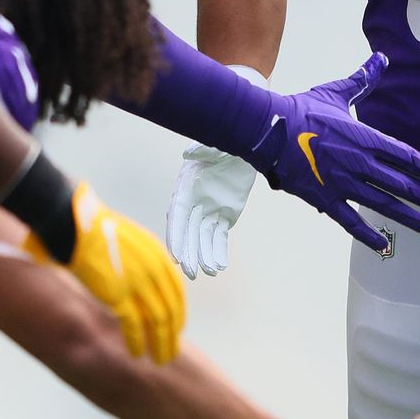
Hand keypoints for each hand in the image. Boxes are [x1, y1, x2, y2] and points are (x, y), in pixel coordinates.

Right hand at [25, 181, 185, 363]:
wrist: (75, 224)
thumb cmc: (96, 231)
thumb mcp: (130, 242)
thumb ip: (142, 262)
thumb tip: (144, 284)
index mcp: (158, 255)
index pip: (177, 291)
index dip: (178, 313)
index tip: (176, 330)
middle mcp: (154, 269)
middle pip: (171, 309)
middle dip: (172, 335)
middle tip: (170, 353)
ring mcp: (137, 282)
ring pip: (157, 321)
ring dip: (160, 343)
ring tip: (158, 360)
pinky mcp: (118, 293)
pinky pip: (134, 324)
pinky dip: (137, 342)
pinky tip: (137, 354)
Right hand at [166, 145, 255, 277]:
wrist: (244, 149)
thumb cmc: (225, 145)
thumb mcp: (215, 146)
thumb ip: (204, 151)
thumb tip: (189, 153)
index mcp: (186, 189)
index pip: (177, 217)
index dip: (176, 236)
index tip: (175, 256)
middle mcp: (194, 203)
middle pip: (188, 233)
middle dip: (189, 254)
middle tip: (190, 273)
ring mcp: (209, 211)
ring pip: (204, 239)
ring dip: (205, 256)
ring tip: (211, 272)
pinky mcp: (225, 215)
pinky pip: (219, 237)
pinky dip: (219, 251)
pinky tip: (220, 265)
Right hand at [253, 54, 419, 253]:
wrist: (268, 128)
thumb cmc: (302, 109)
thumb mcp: (336, 92)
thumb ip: (363, 79)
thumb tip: (381, 57)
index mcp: (366, 138)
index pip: (407, 157)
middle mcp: (359, 162)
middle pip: (401, 184)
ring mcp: (342, 182)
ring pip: (382, 204)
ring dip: (406, 216)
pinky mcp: (323, 198)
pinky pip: (349, 221)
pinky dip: (367, 235)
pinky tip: (382, 244)